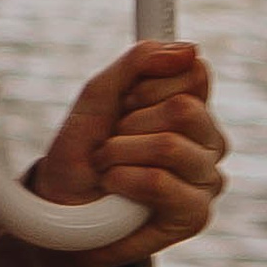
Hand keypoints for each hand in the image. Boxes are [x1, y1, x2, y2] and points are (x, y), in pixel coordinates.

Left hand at [32, 39, 226, 266]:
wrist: (59, 209)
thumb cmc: (82, 153)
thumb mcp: (99, 95)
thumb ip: (140, 63)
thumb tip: (189, 50)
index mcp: (193, 107)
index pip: (193, 73)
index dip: (146, 86)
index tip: (124, 102)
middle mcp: (208, 141)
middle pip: (184, 108)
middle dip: (130, 122)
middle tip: (113, 140)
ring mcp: (206, 179)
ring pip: (169, 145)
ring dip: (120, 153)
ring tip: (110, 166)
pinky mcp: (195, 215)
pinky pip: (159, 182)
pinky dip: (123, 179)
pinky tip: (117, 187)